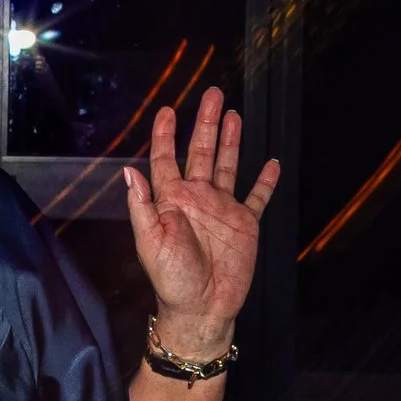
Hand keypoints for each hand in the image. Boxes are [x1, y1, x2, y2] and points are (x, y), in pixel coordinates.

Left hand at [123, 88, 279, 358]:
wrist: (202, 307)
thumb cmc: (171, 278)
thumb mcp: (150, 242)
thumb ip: (142, 206)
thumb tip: (129, 171)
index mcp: (172, 200)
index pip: (168, 158)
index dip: (167, 134)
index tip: (168, 110)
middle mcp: (197, 198)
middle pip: (202, 152)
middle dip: (206, 123)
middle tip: (212, 93)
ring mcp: (223, 209)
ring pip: (229, 165)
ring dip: (231, 140)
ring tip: (234, 113)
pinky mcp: (245, 224)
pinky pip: (257, 196)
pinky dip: (265, 180)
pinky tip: (271, 162)